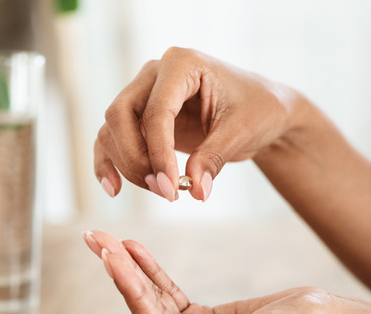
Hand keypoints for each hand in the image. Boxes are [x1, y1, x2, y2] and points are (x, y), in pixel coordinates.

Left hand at [83, 230, 351, 313]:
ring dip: (132, 270)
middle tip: (96, 240)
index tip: (108, 256)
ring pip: (155, 301)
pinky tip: (136, 251)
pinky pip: (171, 295)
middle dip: (120, 274)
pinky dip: (153, 272)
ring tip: (109, 239)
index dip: (128, 290)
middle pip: (146, 312)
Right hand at [95, 47, 299, 201]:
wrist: (261, 111)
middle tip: (165, 191)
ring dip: (129, 166)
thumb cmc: (257, 110)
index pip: (156, 110)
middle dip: (137, 159)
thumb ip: (214, 158)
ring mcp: (142, 94)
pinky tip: (114, 189)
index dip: (159, 152)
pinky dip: (109, 164)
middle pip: (120, 115)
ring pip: (112, 130)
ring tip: (162, 191)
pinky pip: (111, 139)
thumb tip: (197, 190)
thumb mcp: (242, 132)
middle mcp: (154, 74)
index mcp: (182, 64)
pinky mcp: (139, 118)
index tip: (171, 187)